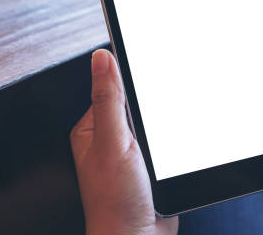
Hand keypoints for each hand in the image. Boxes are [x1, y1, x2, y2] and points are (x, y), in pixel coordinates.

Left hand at [70, 49, 177, 234]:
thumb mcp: (113, 143)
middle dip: (151, 108)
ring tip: (159, 147)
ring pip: (153, 122)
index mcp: (91, 129)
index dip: (130, 78)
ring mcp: (131, 152)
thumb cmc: (115, 203)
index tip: (148, 70)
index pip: (111, 87)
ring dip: (163, 127)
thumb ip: (108, 100)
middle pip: (135, 104)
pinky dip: (171, 142)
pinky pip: (164, 141)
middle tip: (152, 127)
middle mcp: (109, 139)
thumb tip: (101, 59)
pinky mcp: (151, 164)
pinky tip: (170, 152)